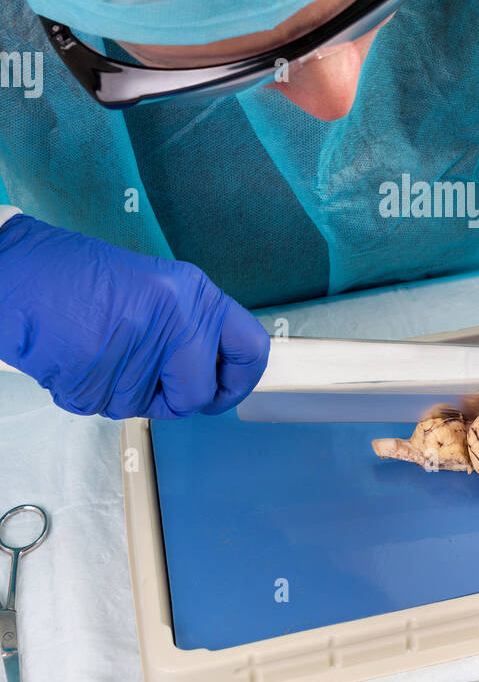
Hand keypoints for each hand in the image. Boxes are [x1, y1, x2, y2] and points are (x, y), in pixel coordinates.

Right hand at [0, 215, 269, 418]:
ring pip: (147, 407)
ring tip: (98, 348)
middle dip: (176, 398)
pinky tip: (77, 356)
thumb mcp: (153, 287)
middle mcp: (174, 322)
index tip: (224, 387)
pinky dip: (91, 391)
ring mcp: (137, 354)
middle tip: (148, 375)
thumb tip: (210, 368)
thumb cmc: (74, 276)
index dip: (240, 379)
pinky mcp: (98, 382)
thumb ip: (187, 325)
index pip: (251, 350)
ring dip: (122, 390)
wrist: (15, 274)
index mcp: (193, 294)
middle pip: (199, 396)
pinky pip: (106, 408)